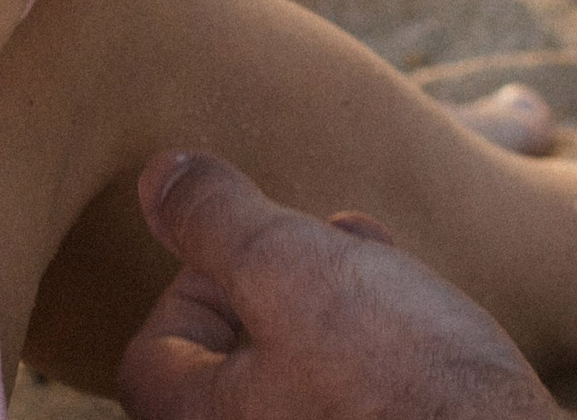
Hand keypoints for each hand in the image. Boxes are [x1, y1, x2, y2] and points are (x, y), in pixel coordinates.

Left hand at [117, 152, 559, 419]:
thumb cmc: (400, 384)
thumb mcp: (287, 267)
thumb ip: (214, 219)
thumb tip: (157, 179)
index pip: (153, 358)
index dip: (192, 283)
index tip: (248, 245)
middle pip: (235, 370)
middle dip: (273, 291)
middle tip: (318, 247)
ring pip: (306, 383)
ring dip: (331, 315)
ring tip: (372, 257)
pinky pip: (365, 406)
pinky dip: (379, 358)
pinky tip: (423, 313)